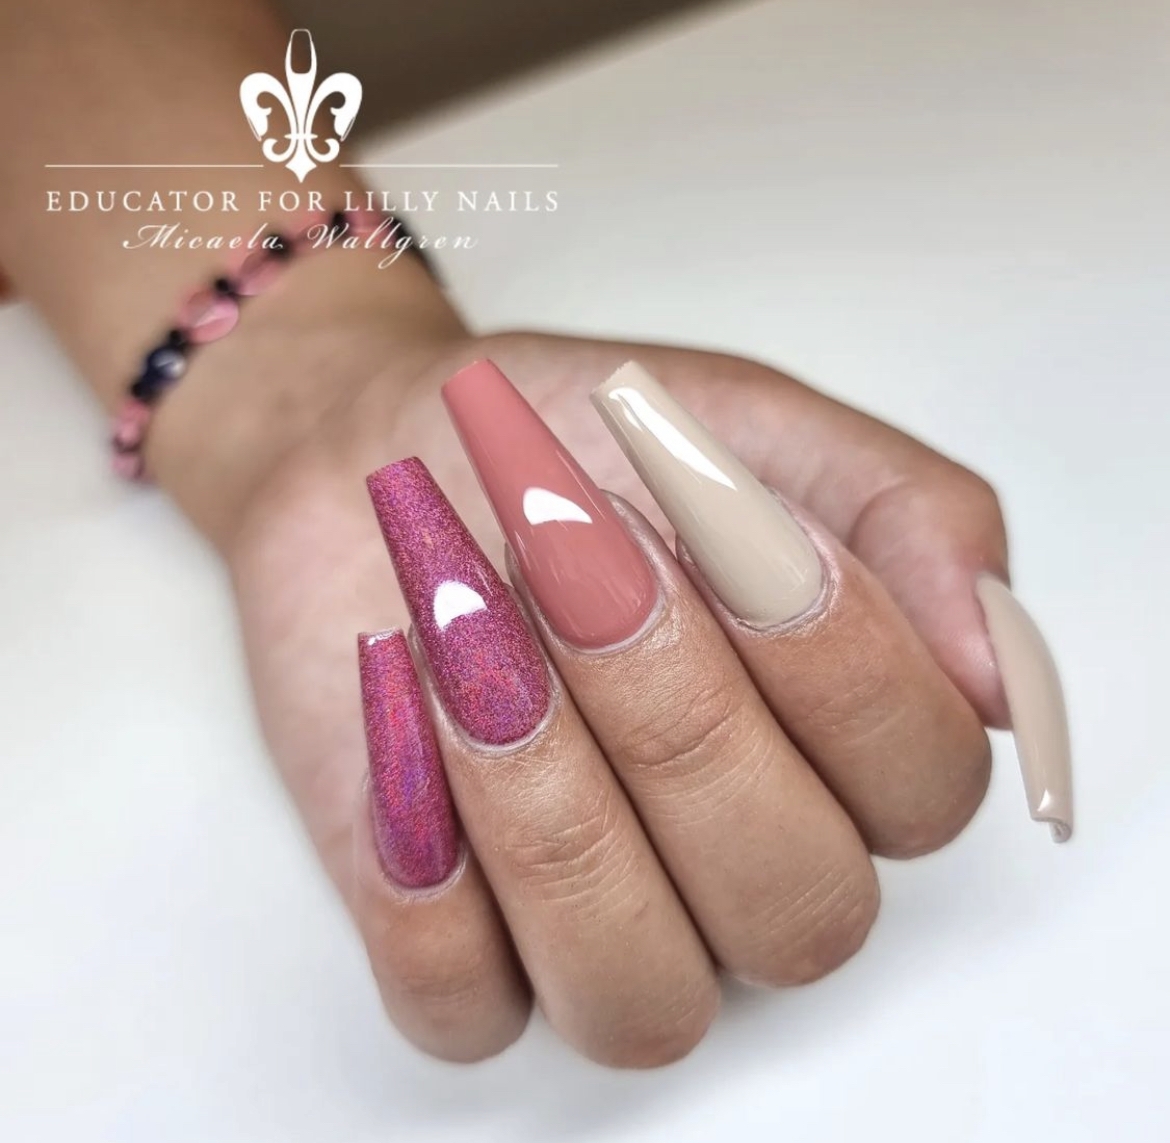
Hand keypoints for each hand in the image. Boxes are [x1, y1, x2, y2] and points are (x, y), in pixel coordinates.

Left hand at [190, 301, 1016, 1065]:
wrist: (380, 449)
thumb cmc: (566, 449)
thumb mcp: (746, 429)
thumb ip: (901, 517)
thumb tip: (994, 670)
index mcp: (839, 755)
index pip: (922, 790)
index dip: (832, 659)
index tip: (718, 517)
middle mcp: (736, 868)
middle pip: (793, 908)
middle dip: (681, 717)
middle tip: (577, 555)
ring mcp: (598, 922)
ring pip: (638, 989)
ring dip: (550, 795)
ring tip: (469, 629)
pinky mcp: (457, 946)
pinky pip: (462, 1004)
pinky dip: (422, 865)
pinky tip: (404, 702)